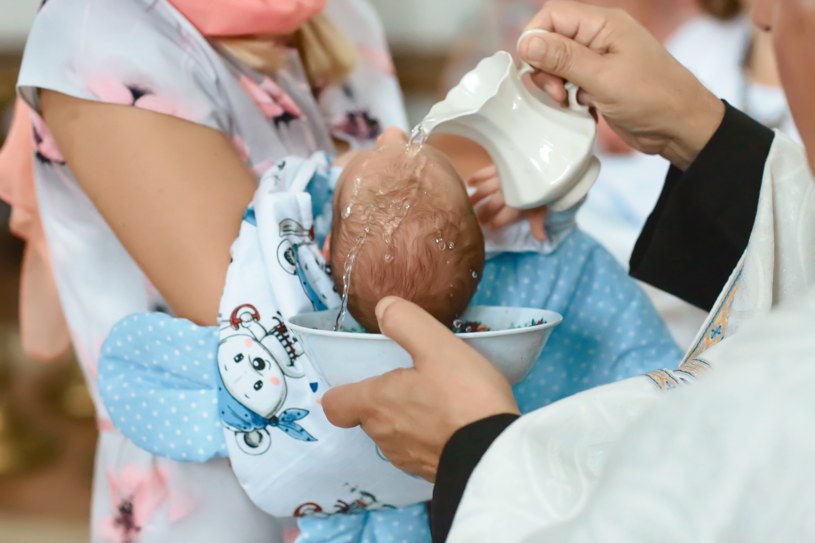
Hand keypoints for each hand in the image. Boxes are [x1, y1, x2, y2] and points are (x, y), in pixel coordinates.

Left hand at [322, 297, 519, 480]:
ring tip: (439, 400)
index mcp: (375, 404)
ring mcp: (406, 458)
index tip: (364, 378)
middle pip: (367, 416)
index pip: (334, 405)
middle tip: (415, 379)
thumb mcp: (436, 346)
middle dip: (384, 398)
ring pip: (393, 434)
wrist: (495, 455)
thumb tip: (383, 308)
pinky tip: (453, 423)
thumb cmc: (463, 397)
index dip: (344, 391)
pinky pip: (418, 449)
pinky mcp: (430, 472)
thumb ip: (405, 322)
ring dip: (407, 418)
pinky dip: (428, 436)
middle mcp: (383, 436)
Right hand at [467, 166, 547, 241]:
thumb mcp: (543, 206)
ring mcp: (501, 178)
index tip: (489, 228)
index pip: (504, 216)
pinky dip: (476, 176)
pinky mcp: (499, 166)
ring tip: (468, 205)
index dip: (496, 223)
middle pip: (491, 204)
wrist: (548, 164)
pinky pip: (485, 172)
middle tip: (476, 220)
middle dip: (483, 214)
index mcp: (518, 202)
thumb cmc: (544, 187)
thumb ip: (538, 223)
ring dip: (475, 198)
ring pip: (484, 190)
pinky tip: (468, 182)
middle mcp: (507, 191)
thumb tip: (541, 240)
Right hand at [518, 0, 724, 169]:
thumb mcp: (603, 78)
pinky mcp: (598, 82)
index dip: (535, 39)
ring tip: (571, 102)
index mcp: (603, 24)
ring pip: (556, 65)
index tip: (533, 67)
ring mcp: (598, 60)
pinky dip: (568, 97)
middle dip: (545, 68)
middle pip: (550, 41)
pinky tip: (583, 108)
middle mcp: (598, 37)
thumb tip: (527, 42)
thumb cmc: (654, 97)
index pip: (551, 15)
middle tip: (558, 92)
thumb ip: (563, 58)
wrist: (680, 127)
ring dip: (556, 86)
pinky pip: (568, 83)